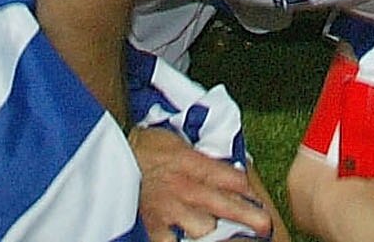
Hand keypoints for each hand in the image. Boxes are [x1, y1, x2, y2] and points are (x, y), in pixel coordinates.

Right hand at [133, 126, 275, 241]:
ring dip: (214, 232)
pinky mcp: (154, 228)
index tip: (258, 200)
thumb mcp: (176, 142)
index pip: (231, 179)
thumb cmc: (143, 148)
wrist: (108, 157)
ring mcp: (170, 210)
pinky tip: (188, 239)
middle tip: (265, 226)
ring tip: (224, 236)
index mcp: (192, 163)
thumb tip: (228, 171)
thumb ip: (201, 158)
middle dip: (250, 218)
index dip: (249, 191)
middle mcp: (185, 188)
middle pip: (226, 206)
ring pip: (204, 230)